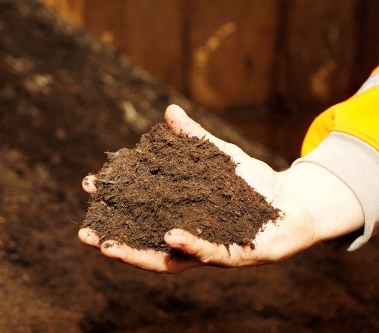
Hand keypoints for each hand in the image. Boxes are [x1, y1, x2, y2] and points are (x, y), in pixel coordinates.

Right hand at [79, 105, 363, 272]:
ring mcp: (211, 251)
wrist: (296, 203)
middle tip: (83, 232)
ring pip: (168, 259)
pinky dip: (188, 244)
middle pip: (144, 242)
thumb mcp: (220, 157)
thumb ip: (195, 138)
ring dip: (137, 254)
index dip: (115, 201)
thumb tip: (169, 111)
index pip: (140, 212)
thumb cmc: (253, 184)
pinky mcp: (237, 255)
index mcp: (181, 215)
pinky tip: (169, 235)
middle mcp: (191, 239)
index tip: (90, 185)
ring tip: (108, 245)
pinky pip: (209, 252)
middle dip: (112, 238)